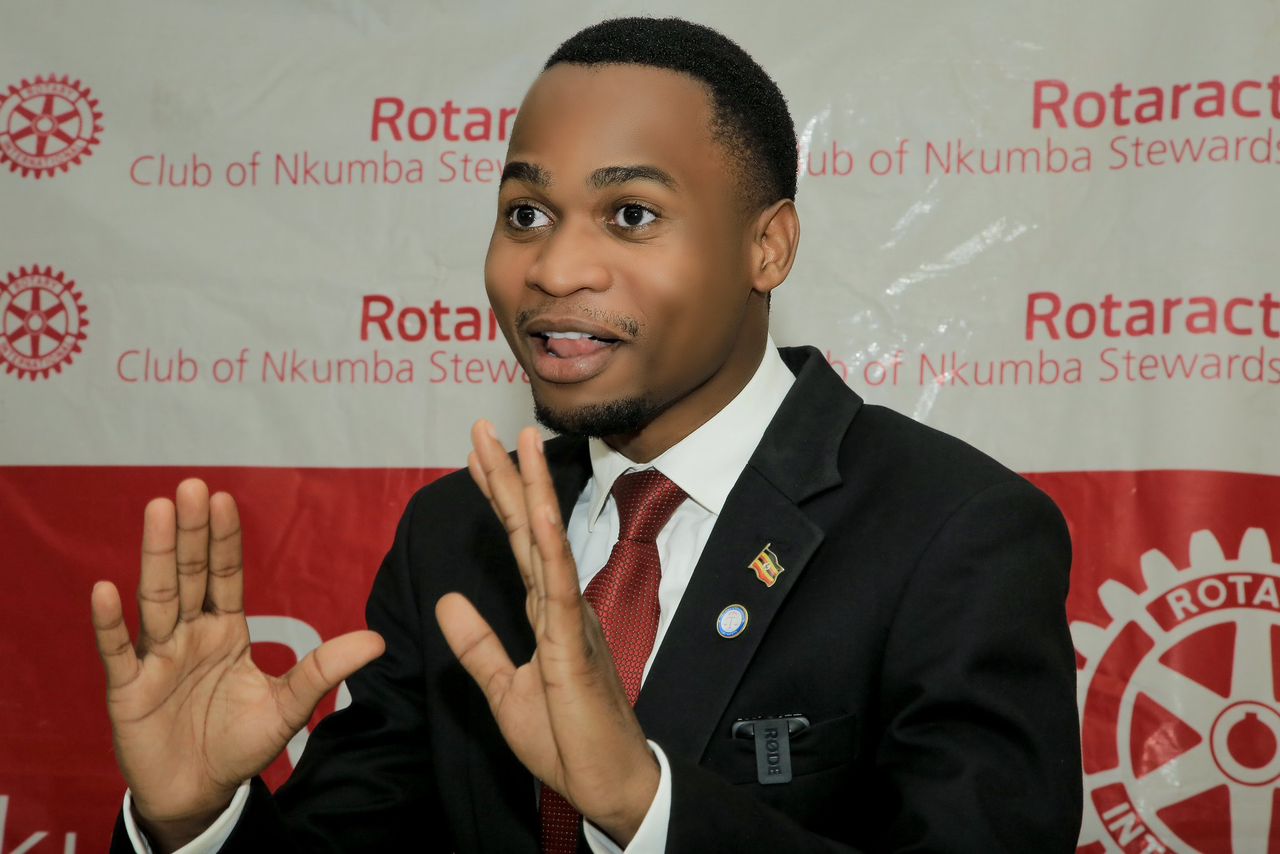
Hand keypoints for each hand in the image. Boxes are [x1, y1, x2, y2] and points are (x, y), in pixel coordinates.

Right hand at [91, 479, 384, 850]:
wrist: (199, 793)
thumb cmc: (240, 744)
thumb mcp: (288, 706)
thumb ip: (323, 671)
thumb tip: (377, 641)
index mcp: (226, 631)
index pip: (226, 575)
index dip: (225, 539)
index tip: (224, 498)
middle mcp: (190, 635)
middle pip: (190, 575)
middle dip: (191, 532)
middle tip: (189, 487)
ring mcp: (157, 658)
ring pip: (157, 600)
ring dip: (155, 557)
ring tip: (156, 512)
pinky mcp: (129, 690)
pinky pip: (117, 652)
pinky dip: (111, 623)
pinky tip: (105, 589)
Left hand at [435, 423, 659, 845]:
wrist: (606, 782)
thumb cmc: (567, 738)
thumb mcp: (504, 688)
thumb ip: (478, 644)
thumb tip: (447, 599)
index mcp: (544, 612)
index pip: (516, 542)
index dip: (498, 497)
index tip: (479, 454)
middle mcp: (559, 604)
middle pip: (528, 527)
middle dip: (508, 475)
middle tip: (487, 426)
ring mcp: (569, 618)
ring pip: (545, 542)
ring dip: (532, 490)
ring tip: (520, 442)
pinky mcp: (574, 643)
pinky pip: (559, 586)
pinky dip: (550, 545)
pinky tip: (541, 510)